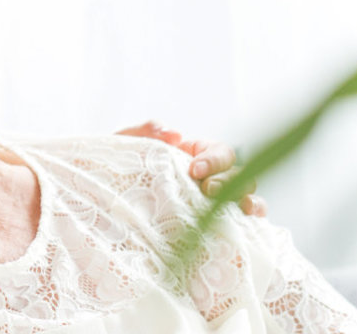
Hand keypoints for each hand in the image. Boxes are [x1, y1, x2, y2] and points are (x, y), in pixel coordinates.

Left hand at [115, 121, 266, 216]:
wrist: (107, 202)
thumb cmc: (119, 169)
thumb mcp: (126, 145)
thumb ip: (145, 132)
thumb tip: (175, 135)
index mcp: (197, 156)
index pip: (221, 153)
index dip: (214, 160)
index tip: (194, 169)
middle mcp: (212, 178)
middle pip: (239, 176)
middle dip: (228, 182)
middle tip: (207, 190)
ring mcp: (215, 202)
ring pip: (246, 197)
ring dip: (248, 200)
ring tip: (244, 209)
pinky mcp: (213, 225)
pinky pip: (240, 222)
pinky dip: (250, 221)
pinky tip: (249, 223)